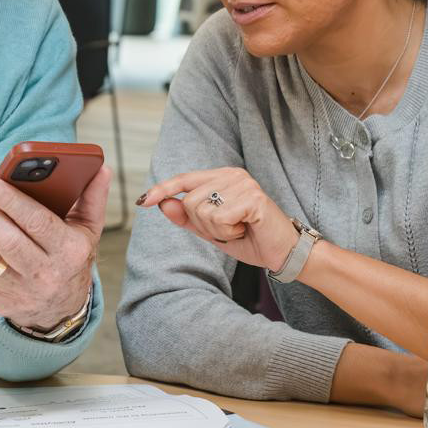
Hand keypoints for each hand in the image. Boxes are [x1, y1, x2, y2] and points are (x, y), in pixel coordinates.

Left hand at [0, 166, 109, 331]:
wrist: (61, 307)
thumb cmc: (71, 258)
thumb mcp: (88, 231)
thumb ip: (92, 198)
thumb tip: (100, 168)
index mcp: (69, 252)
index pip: (37, 224)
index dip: (11, 202)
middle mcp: (45, 274)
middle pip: (7, 240)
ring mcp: (19, 291)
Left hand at [137, 168, 298, 273]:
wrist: (283, 253)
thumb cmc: (250, 238)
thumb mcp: (211, 230)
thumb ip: (187, 217)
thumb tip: (161, 204)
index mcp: (222, 177)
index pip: (185, 179)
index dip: (163, 190)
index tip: (144, 201)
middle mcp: (232, 174)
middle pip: (190, 201)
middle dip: (203, 225)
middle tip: (228, 229)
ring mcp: (243, 183)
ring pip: (202, 210)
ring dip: (217, 230)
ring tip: (239, 228)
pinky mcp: (252, 197)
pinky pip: (219, 218)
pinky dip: (228, 232)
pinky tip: (246, 229)